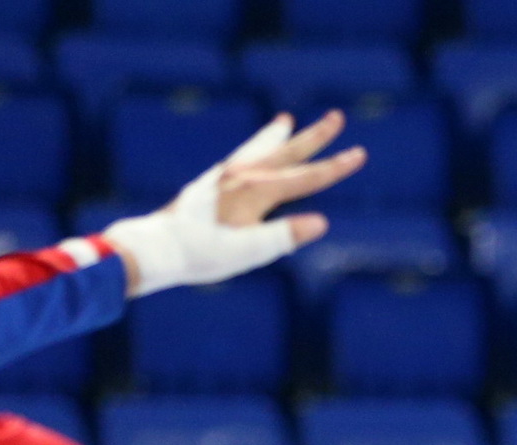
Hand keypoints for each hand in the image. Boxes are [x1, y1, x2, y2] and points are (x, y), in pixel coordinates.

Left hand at [104, 112, 366, 296]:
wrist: (157, 247)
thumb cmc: (201, 255)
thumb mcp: (247, 253)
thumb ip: (284, 236)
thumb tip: (320, 223)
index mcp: (256, 192)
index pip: (306, 177)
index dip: (335, 167)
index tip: (359, 153)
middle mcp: (242, 177)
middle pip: (286, 153)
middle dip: (314, 138)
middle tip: (337, 117)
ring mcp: (224, 178)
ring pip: (260, 149)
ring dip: (278, 136)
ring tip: (288, 121)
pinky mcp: (209, 185)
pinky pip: (240, 158)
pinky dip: (253, 148)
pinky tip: (251, 152)